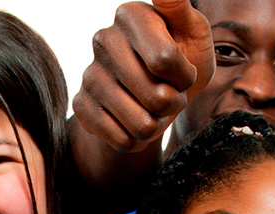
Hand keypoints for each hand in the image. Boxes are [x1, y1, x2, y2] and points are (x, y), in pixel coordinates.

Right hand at [72, 0, 213, 152]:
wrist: (158, 95)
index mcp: (131, 15)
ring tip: (154, 105)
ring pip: (142, 123)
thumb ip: (178, 7)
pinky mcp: (81, 106)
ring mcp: (89, 74)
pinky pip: (123, 140)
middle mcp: (104, 39)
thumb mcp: (192, 30)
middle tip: (170, 90)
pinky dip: (138, 138)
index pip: (165, 60)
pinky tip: (135, 118)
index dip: (184, 75)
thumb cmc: (182, 56)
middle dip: (174, 102)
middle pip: (157, 96)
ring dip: (158, 122)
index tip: (182, 67)